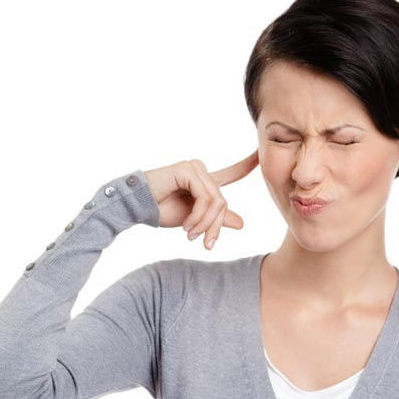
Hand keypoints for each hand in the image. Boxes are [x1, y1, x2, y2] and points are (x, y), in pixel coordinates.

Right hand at [143, 149, 258, 249]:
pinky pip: (205, 198)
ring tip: (190, 235)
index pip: (232, 173)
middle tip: (205, 243)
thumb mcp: (194, 220)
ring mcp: (194, 168)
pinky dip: (198, 216)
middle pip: (223, 202)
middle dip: (215, 227)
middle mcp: (201, 171)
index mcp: (204, 181)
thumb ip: (216, 219)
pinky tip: (186, 226)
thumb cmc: (160, 211)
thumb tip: (242, 223)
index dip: (248, 164)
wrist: (136, 209)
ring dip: (204, 224)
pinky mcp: (187, 170)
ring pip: (217, 202)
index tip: (262, 154)